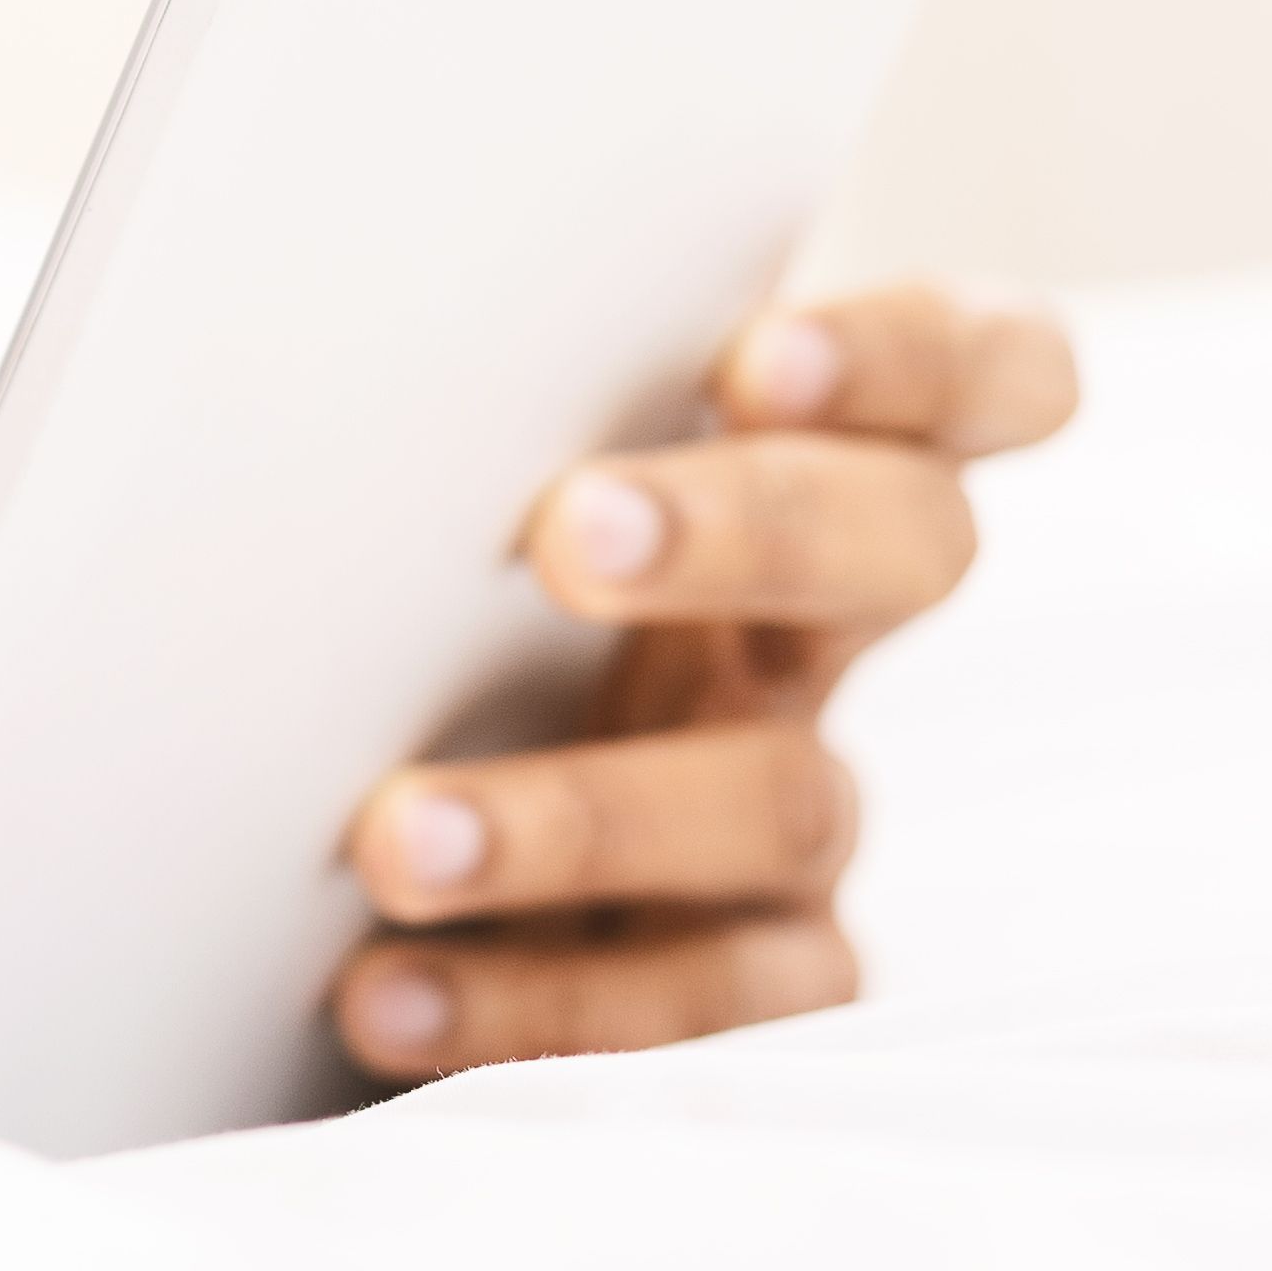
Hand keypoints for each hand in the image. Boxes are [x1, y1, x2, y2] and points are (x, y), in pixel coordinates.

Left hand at [329, 283, 1078, 1082]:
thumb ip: (477, 395)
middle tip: (566, 535)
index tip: (754, 359)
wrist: (356, 822)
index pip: (979, 372)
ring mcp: (795, 813)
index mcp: (799, 466)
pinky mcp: (752, 977)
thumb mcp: (469, 478)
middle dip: (754, 531)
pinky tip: (384, 996)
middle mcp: (822, 632)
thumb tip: (292, 265)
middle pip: (912, 548)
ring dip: (585, 818)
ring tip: (393, 840)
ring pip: (785, 802)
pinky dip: (536, 1005)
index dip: (914, 357)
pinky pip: (701, 1003)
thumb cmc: (419, 584)